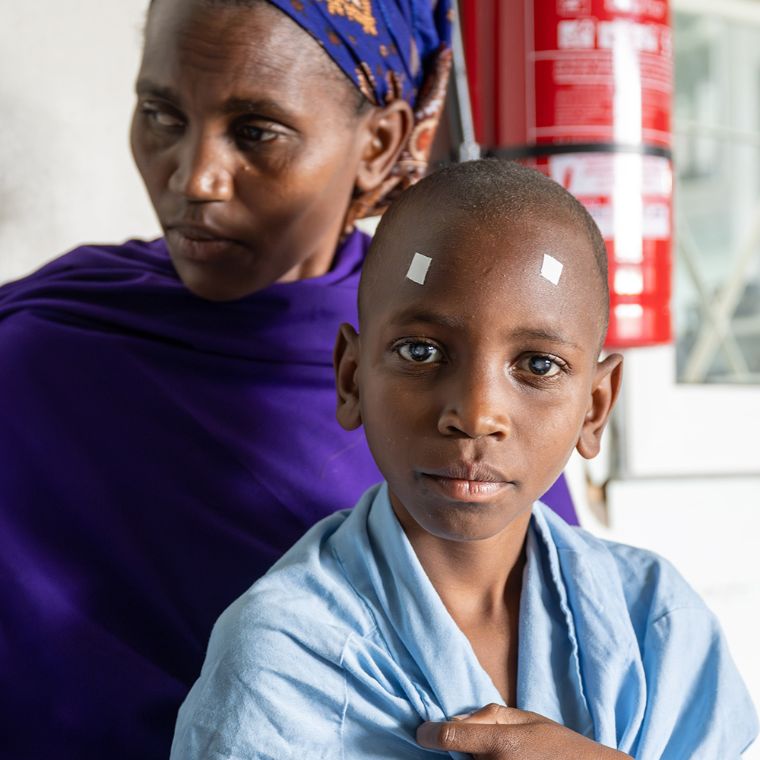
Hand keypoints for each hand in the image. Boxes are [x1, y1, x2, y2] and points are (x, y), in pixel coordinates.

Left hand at [416, 703, 630, 758]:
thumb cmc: (559, 746)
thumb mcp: (527, 719)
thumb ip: (490, 716)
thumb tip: (456, 719)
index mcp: (501, 744)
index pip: (450, 736)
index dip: (429, 733)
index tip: (422, 732)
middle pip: (456, 758)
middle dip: (457, 750)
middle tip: (466, 744)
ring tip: (495, 754)